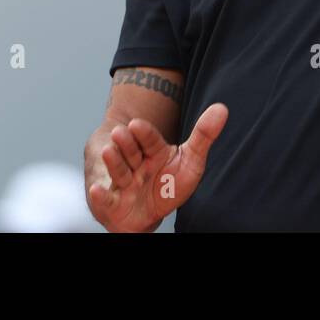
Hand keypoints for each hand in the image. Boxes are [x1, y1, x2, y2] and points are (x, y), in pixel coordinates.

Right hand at [85, 103, 227, 231]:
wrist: (148, 211)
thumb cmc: (169, 183)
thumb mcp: (191, 160)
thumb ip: (204, 135)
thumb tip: (222, 108)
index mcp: (153, 150)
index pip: (149, 139)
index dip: (144, 132)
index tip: (137, 124)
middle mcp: (135, 163)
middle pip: (131, 151)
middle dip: (126, 143)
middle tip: (121, 132)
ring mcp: (123, 183)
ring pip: (118, 171)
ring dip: (114, 162)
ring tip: (110, 152)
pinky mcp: (112, 204)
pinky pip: (106, 200)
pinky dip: (100, 195)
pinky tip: (97, 190)